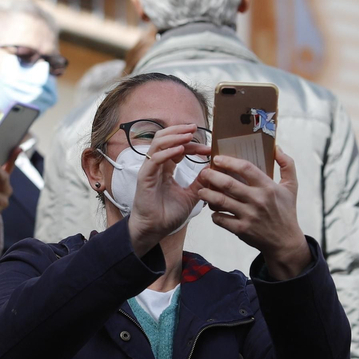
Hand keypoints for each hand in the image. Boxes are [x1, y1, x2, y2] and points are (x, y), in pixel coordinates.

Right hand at [125, 124, 205, 255]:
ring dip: (174, 136)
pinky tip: (180, 149)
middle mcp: (156, 166)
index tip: (208, 148)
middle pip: (165, 139)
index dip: (192, 145)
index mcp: (165, 169)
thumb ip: (200, 183)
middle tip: (195, 128)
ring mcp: (149, 170)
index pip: (178, 148)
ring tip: (188, 135)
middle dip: (180, 131)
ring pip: (158, 143)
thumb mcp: (190, 196)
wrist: (154, 230)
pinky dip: (167, 152)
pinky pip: (155, 159)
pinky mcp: (144, 177)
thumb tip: (213, 171)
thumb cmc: (167, 215)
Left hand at [194, 146, 311, 277]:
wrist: (285, 242)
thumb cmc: (286, 211)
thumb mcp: (292, 187)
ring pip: (220, 201)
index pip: (245, 168)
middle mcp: (257, 200)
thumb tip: (276, 147)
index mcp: (268, 187)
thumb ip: (287, 164)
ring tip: (201, 191)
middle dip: (211, 176)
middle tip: (204, 173)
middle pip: (228, 184)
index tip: (217, 159)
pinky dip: (213, 214)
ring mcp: (248, 216)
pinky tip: (213, 210)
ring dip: (207, 194)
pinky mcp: (241, 229)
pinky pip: (220, 219)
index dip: (229, 161)